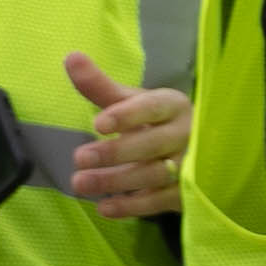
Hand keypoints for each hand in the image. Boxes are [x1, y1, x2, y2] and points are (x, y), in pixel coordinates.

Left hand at [64, 51, 190, 222]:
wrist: (193, 149)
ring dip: (116, 180)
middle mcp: (187, 134)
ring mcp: (190, 165)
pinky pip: (160, 201)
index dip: (127, 116)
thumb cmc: (153, 121)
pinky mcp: (187, 193)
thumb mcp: (129, 101)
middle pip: (154, 144)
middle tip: (79, 158)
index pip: (153, 108)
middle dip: (116, 152)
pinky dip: (132, 206)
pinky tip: (104, 207)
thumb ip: (100, 85)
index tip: (97, 124)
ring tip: (79, 183)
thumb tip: (71, 57)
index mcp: (173, 106)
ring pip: (155, 175)